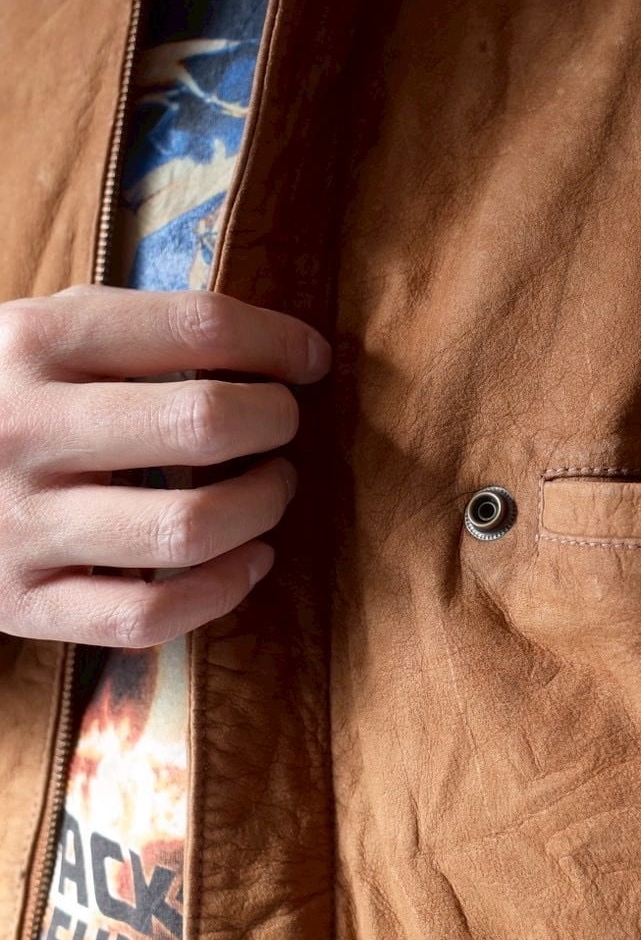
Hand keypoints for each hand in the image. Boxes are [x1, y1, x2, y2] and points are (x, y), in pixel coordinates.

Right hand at [0, 283, 331, 648]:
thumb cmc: (6, 395)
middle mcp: (21, 428)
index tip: (311, 359)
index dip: (279, 342)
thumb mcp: (47, 331)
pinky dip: (224, 589)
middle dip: (276, 421)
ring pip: (190, 526)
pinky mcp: (21, 603)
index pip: (198, 325)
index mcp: (33, 341)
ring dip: (263, 505)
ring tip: (271, 487)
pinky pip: (149, 614)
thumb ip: (146, 330)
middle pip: (204, 422)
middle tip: (282, 424)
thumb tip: (291, 350)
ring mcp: (17, 524)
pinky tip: (251, 560)